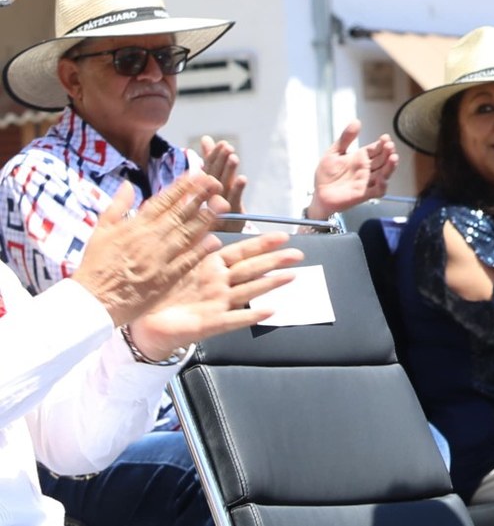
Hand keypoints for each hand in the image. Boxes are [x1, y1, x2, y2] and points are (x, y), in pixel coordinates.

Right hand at [73, 175, 227, 327]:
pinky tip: (215, 240)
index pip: (163, 200)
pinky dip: (200, 251)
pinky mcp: (164, 279)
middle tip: (218, 183)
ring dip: (206, 219)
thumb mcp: (100, 231)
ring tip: (222, 205)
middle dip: (200, 196)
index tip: (199, 173)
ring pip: (187, 233)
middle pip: (180, 213)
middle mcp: (149, 238)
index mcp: (134, 226)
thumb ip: (117, 206)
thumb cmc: (94, 266)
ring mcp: (158, 258)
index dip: (183, 185)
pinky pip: (186, 261)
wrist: (90, 301)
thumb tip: (128, 184)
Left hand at [127, 234, 303, 360]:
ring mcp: (217, 304)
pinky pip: (233, 319)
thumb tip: (205, 219)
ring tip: (291, 276)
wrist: (144, 324)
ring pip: (248, 291)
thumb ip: (191, 243)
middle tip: (298, 254)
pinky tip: (269, 311)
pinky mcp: (210, 324)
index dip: (262, 244)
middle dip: (275, 261)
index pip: (241, 252)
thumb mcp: (174, 262)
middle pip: (251, 269)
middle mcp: (219, 284)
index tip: (283, 236)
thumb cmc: (160, 292)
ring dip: (270, 284)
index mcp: (211, 266)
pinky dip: (251, 315)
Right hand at [197, 136, 247, 214]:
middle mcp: (209, 197)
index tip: (222, 143)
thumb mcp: (213, 180)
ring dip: (228, 172)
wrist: (217, 238)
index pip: (207, 169)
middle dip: (220, 161)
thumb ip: (210, 159)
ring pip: (223, 187)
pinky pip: (234, 202)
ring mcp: (219, 208)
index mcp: (204, 188)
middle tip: (227, 147)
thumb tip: (206, 138)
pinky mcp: (233, 216)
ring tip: (233, 157)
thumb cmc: (215, 205)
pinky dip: (237, 190)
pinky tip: (242, 179)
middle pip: (214, 177)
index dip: (215, 156)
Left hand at [306, 121, 398, 219]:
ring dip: (390, 167)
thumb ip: (345, 138)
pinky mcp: (364, 194)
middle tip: (389, 146)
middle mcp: (366, 169)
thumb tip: (356, 122)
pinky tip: (383, 179)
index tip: (385, 138)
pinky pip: (378, 191)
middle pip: (383, 159)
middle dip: (388, 152)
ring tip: (393, 158)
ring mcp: (366, 181)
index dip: (382, 143)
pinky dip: (382, 186)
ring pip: (384, 173)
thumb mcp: (333, 153)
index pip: (376, 148)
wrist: (319, 195)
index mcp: (360, 158)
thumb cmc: (326, 175)